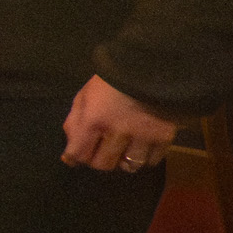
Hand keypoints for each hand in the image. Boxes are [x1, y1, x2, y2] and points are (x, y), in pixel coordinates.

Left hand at [61, 74, 179, 174]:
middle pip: (103, 164)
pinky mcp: (164, 136)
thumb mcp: (85, 96)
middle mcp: (117, 131)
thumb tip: (69, 156)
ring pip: (129, 166)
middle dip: (100, 159)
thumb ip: (74, 124)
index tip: (80, 153)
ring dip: (124, 160)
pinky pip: (151, 160)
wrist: (152, 66)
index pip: (79, 154)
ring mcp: (142, 135)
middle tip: (103, 149)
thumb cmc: (113, 81)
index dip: (76, 157)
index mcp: (93, 119)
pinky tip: (142, 145)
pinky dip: (145, 157)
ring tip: (124, 149)